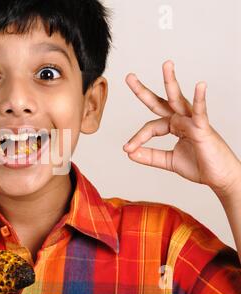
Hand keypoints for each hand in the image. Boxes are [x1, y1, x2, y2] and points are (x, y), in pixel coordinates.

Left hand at [123, 60, 240, 197]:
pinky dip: (200, 99)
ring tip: (166, 64)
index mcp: (173, 126)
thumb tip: (129, 153)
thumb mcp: (168, 161)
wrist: (219, 177)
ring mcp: (192, 121)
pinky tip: (200, 85)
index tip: (127, 148)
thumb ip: (149, 156)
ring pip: (178, 99)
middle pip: (159, 102)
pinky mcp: (204, 128)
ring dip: (171, 81)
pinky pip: (201, 112)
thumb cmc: (199, 166)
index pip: (150, 127)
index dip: (137, 137)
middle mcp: (181, 119)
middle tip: (129, 76)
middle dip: (143, 90)